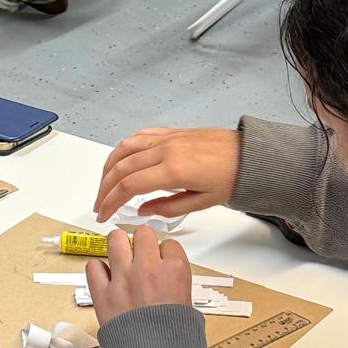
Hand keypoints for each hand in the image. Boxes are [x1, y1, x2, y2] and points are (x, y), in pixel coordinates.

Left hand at [85, 226, 191, 324]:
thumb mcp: (189, 308)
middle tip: (141, 256)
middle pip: (142, 234)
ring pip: (115, 239)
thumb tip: (168, 277)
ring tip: (121, 258)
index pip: (169, 244)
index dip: (165, 253)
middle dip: (142, 244)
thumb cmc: (176, 345)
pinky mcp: (102, 292)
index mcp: (174, 271)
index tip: (162, 261)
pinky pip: (93, 265)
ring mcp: (123, 278)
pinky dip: (98, 270)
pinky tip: (106, 278)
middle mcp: (148, 268)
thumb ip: (176, 285)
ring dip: (119, 247)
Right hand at [93, 126, 240, 223]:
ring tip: (104, 184)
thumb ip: (168, 208)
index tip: (103, 214)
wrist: (248, 156)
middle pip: (121, 167)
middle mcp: (165, 150)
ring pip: (124, 149)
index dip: (110, 201)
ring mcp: (166, 138)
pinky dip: (123, 148)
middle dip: (104, 188)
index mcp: (173, 170)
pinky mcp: (169, 133)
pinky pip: (138, 136)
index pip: (129, 186)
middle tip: (99, 205)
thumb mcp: (202, 202)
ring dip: (109, 167)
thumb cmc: (231, 177)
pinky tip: (120, 159)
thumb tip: (143, 212)